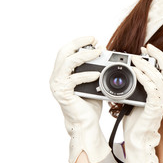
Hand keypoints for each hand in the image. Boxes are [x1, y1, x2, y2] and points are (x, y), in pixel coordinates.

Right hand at [50, 36, 110, 162]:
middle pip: (64, 52)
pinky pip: (74, 79)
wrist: (85, 124)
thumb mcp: (93, 83)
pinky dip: (86, 74)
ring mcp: (58, 85)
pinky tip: (97, 74)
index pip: (66, 51)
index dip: (79, 42)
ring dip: (85, 55)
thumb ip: (94, 70)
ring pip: (68, 62)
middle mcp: (57, 77)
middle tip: (95, 40)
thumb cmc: (89, 104)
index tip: (94, 39)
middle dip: (80, 43)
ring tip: (98, 52)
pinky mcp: (63, 93)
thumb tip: (105, 57)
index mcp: (62, 73)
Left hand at [121, 44, 162, 162]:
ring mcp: (160, 102)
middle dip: (157, 56)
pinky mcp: (154, 108)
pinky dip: (144, 78)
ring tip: (136, 59)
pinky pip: (152, 89)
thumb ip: (135, 88)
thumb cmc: (135, 123)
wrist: (136, 141)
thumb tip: (127, 75)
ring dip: (146, 66)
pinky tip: (136, 72)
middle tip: (145, 48)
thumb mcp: (135, 101)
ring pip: (159, 78)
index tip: (149, 48)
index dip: (160, 57)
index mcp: (160, 94)